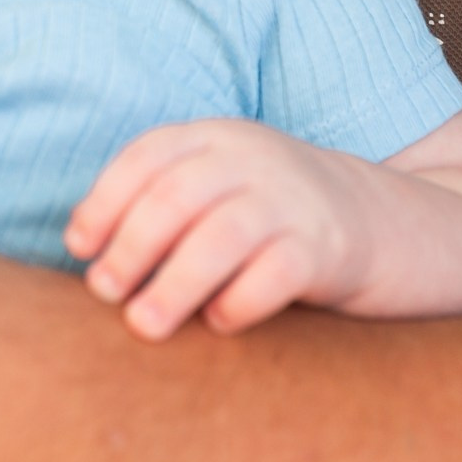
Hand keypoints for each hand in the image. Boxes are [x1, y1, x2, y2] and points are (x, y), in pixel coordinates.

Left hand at [65, 119, 371, 340]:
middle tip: (103, 292)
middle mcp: (252, 158)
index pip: (145, 158)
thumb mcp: (216, 184)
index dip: (104, 202)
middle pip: (176, 197)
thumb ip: (159, 202)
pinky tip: (218, 324)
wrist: (382, 221)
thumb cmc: (268, 213)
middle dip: (130, 247)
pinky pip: (274, 276)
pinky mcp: (328, 247)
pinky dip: (238, 303)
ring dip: (173, 285)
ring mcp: (293, 200)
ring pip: (220, 237)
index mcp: (213, 136)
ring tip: (143, 325)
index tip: (79, 247)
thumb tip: (84, 250)